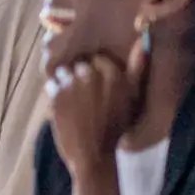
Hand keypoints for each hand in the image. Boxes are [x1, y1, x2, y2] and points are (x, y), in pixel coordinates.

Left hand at [47, 40, 146, 175]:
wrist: (93, 155)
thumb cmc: (116, 128)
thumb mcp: (133, 97)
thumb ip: (138, 68)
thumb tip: (144, 39)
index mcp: (113, 73)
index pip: (98, 58)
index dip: (96, 71)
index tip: (98, 87)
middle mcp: (91, 75)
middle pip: (79, 64)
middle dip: (80, 76)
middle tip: (85, 96)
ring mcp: (71, 85)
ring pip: (63, 72)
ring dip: (66, 83)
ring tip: (74, 102)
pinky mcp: (55, 95)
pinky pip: (51, 84)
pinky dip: (55, 93)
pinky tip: (64, 107)